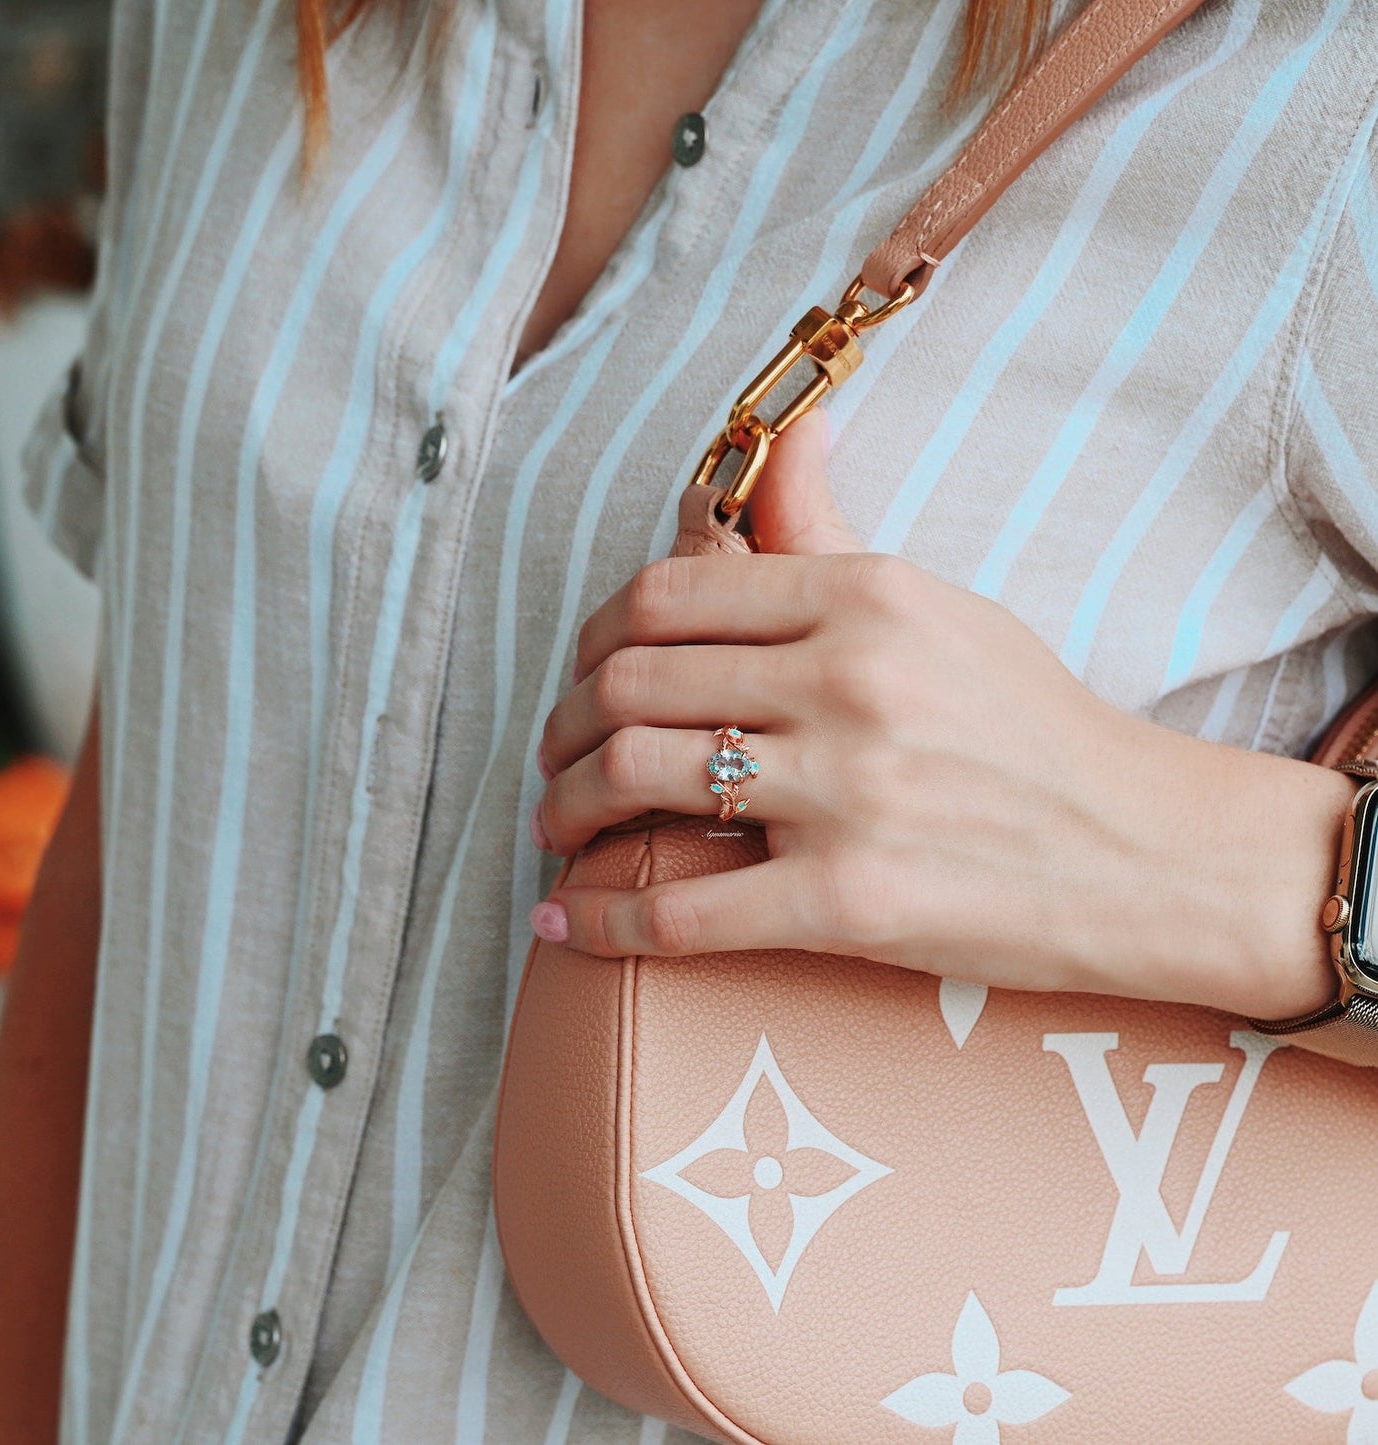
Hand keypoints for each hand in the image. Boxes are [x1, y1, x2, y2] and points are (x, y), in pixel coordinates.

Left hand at [530, 410, 1349, 1020]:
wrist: (1142, 852)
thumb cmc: (1031, 726)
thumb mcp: (936, 605)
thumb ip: (832, 531)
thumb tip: (795, 432)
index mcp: (865, 595)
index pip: (669, 593)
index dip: (595, 636)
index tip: (585, 673)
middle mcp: (849, 681)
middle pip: (634, 683)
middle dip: (564, 725)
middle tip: (554, 755)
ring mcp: (848, 793)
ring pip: (637, 781)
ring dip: (566, 809)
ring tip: (557, 825)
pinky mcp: (851, 903)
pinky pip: (682, 910)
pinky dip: (600, 920)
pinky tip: (560, 921)